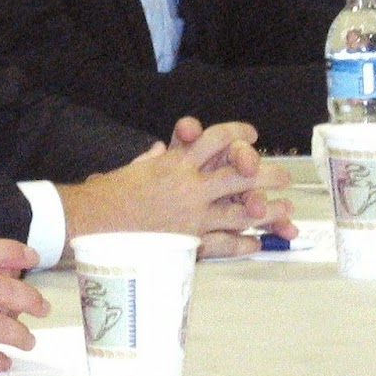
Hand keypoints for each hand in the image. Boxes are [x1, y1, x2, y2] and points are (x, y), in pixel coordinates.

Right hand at [59, 118, 295, 260]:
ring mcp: (192, 216)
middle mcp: (189, 186)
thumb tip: (165, 151)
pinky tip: (255, 242)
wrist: (91, 220)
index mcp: (176, 162)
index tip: (251, 133)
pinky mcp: (188, 242)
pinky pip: (223, 243)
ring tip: (285, 210)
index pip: (215, 139)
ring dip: (267, 211)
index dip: (237, 132)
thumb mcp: (136, 167)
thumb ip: (157, 159)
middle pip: (240, 173)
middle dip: (267, 173)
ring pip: (241, 211)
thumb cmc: (108, 192)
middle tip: (283, 176)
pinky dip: (242, 243)